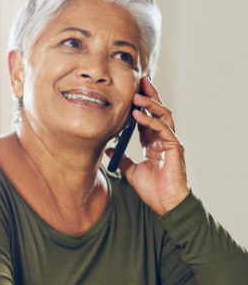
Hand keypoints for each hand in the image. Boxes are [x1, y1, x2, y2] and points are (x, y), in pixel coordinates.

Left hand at [106, 76, 189, 215]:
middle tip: (139, 81)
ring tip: (136, 96)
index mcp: (153, 143)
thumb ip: (122, 158)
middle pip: (158, 111)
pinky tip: (138, 115)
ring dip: (149, 104)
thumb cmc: (152, 189)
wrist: (165, 203)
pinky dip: (150, 120)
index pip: (147, 118)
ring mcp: (170, 141)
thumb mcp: (131, 171)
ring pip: (163, 115)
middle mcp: (163, 139)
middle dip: (149, 95)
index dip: (140, 105)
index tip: (131, 93)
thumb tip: (110, 148)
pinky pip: (163, 128)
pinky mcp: (174, 146)